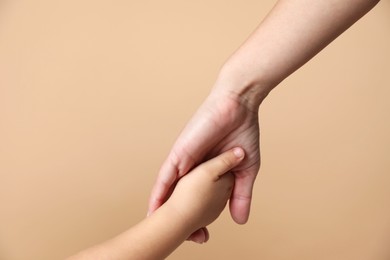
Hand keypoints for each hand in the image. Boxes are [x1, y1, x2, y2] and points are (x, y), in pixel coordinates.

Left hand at [148, 88, 259, 241]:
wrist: (239, 107)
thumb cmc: (242, 133)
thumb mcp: (245, 171)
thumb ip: (241, 195)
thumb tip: (240, 221)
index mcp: (207, 172)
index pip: (198, 200)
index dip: (199, 219)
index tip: (201, 236)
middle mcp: (191, 169)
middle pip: (181, 198)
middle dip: (181, 219)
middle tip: (185, 239)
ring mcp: (183, 161)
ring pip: (169, 190)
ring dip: (163, 210)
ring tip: (156, 230)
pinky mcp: (179, 152)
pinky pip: (165, 176)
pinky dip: (159, 193)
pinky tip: (153, 210)